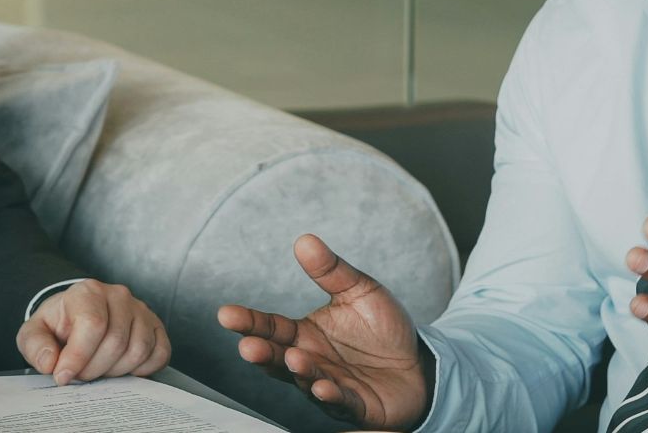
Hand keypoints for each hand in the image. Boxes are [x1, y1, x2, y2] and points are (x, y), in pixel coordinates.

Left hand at [17, 279, 170, 384]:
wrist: (78, 316)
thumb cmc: (59, 325)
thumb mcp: (35, 332)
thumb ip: (35, 345)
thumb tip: (50, 363)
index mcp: (88, 291)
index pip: (93, 325)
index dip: (78, 356)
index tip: (63, 376)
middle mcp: (119, 296)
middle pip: (116, 342)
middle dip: (94, 369)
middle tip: (80, 374)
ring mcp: (141, 310)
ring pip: (138, 350)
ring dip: (116, 372)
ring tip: (98, 369)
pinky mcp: (156, 326)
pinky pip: (160, 354)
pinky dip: (142, 369)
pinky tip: (122, 368)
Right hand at [217, 235, 428, 429]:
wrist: (421, 363)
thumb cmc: (383, 329)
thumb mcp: (359, 291)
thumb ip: (331, 271)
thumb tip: (304, 240)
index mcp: (306, 334)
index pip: (271, 327)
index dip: (250, 321)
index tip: (226, 314)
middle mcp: (311, 361)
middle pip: (279, 358)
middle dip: (262, 354)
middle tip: (248, 346)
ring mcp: (331, 385)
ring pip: (307, 381)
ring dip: (299, 372)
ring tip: (294, 358)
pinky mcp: (356, 406)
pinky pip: (341, 403)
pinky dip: (330, 396)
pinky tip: (323, 387)